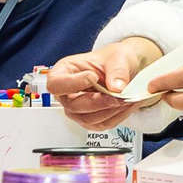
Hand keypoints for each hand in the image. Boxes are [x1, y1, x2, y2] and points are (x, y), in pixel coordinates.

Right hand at [46, 38, 160, 128]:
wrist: (124, 69)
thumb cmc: (113, 59)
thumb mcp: (118, 58)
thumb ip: (117, 71)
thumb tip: (117, 88)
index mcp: (64, 71)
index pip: (56, 84)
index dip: (72, 84)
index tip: (93, 77)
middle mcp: (66, 93)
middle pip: (73, 106)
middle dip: (99, 102)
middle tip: (119, 95)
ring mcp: (77, 109)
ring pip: (88, 119)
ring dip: (110, 111)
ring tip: (127, 99)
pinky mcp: (90, 119)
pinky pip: (101, 124)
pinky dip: (116, 116)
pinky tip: (126, 106)